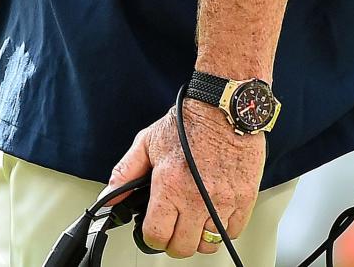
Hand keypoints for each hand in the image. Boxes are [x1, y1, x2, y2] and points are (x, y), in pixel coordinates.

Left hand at [108, 100, 264, 257]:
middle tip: (174, 226)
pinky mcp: (244, 199)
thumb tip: (109, 197)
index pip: (156, 235)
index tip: (154, 229)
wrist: (223, 106)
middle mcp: (196, 198)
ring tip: (195, 218)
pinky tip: (214, 210)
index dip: (151, 236)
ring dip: (199, 236)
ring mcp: (222, 201)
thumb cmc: (188, 122)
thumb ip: (125, 171)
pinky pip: (232, 232)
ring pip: (208, 244)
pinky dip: (222, 227)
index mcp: (170, 185)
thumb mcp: (148, 141)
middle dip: (173, 240)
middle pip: (182, 247)